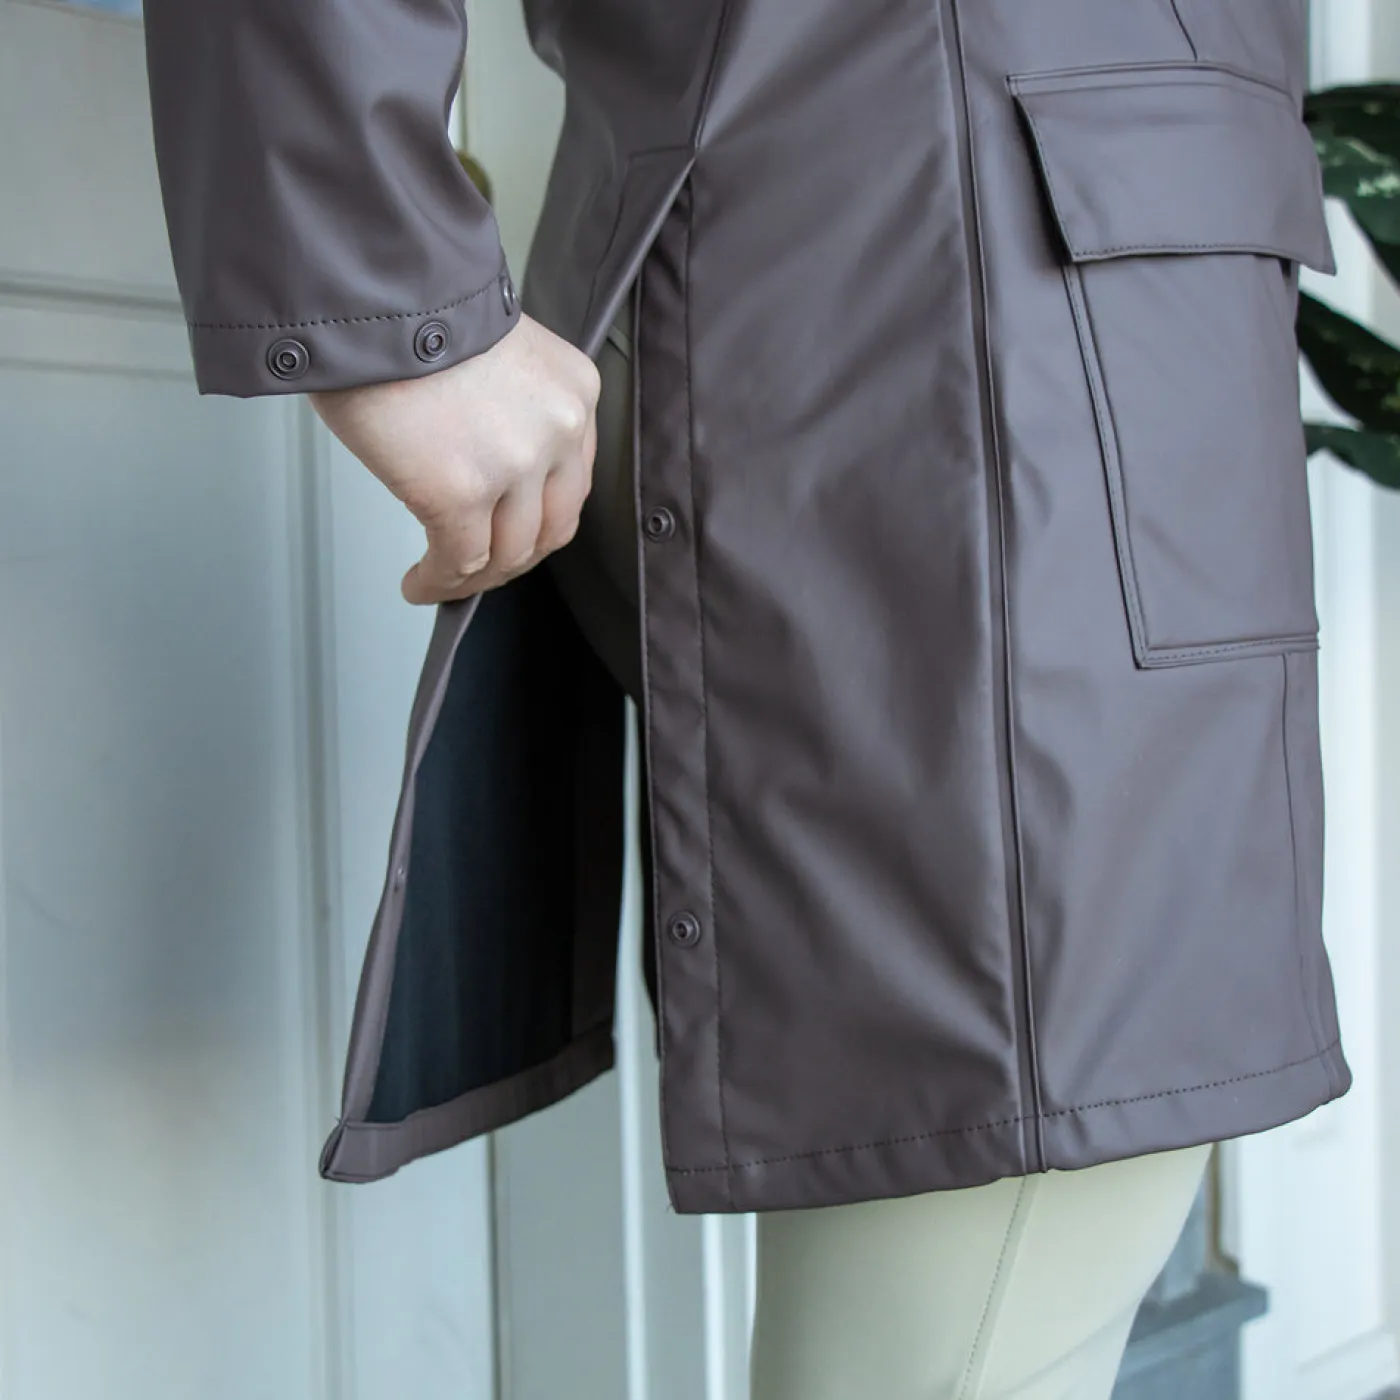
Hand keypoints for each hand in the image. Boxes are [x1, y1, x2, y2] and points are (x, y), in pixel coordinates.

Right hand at [308, 314, 600, 603]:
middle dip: (513, 558)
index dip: (537, 518)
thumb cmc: (407, 306)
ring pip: (507, 553)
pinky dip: (438, 584)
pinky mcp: (461, 493)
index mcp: (573, 391)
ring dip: (472, 577)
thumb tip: (479, 461)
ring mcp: (514, 465)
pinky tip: (418, 584)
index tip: (510, 533)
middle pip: (550, 527)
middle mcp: (558, 430)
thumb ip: (507, 410)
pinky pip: (459, 563)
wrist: (366, 287)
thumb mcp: (491, 353)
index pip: (571, 481)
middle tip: (479, 569)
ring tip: (439, 578)